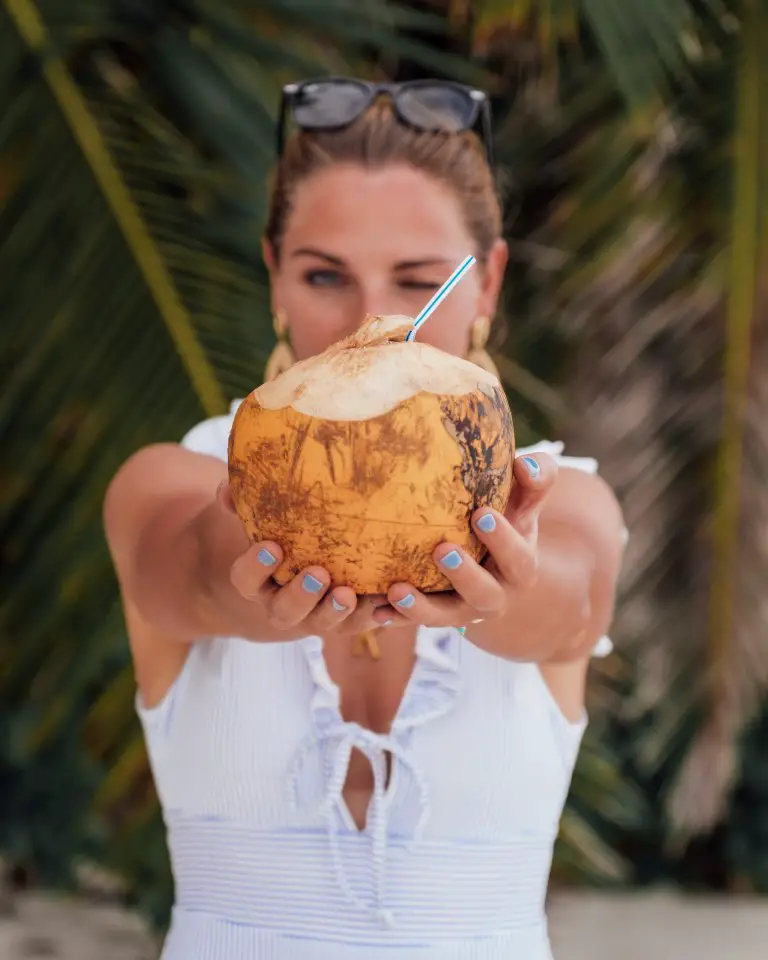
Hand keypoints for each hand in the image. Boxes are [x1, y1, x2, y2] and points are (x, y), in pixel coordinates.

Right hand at [202, 483, 382, 640]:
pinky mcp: (342, 621)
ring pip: (321, 624)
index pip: (245, 579)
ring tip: (349, 594)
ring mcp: (312, 617)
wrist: (288, 574)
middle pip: (284, 611)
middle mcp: (280, 605)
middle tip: (319, 574)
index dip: (256, 567)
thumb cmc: (274, 538)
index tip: (273, 546)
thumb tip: (228, 486)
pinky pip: (356, 625)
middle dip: (301, 596)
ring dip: (335, 611)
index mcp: (255, 582)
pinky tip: (384, 604)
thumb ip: (241, 505)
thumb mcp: (256, 521)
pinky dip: (370, 616)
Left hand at [371, 453, 557, 629]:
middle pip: (483, 593)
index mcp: (520, 567)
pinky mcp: (435, 616)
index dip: (502, 539)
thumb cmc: (508, 519)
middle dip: (463, 574)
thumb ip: (537, 478)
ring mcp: (462, 610)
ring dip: (421, 607)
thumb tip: (526, 465)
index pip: (517, 557)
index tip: (481, 514)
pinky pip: (413, 622)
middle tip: (442, 550)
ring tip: (396, 590)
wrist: (496, 569)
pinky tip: (374, 610)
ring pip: (444, 616)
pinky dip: (394, 618)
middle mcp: (494, 594)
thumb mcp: (525, 502)